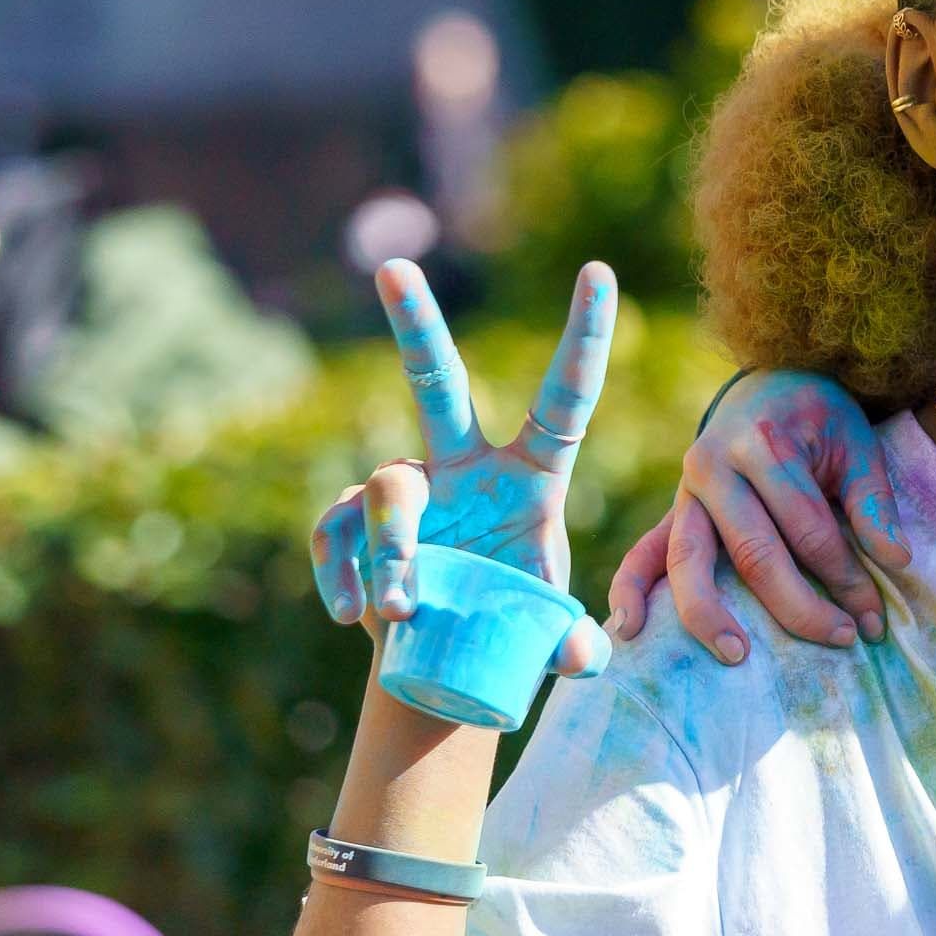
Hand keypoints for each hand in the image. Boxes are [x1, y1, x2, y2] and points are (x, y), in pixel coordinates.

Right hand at [307, 259, 615, 680]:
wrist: (445, 668)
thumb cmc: (513, 628)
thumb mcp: (552, 637)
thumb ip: (575, 644)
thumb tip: (584, 658)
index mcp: (533, 475)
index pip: (565, 399)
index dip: (583, 339)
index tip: (598, 269)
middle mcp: (465, 465)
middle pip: (437, 384)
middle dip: (415, 324)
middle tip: (392, 268)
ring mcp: (407, 491)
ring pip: (389, 486)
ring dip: (396, 548)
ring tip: (403, 611)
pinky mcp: (355, 529)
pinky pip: (336, 534)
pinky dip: (343, 575)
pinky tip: (353, 617)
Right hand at [605, 371, 910, 661]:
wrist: (769, 383)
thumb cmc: (820, 419)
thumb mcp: (857, 444)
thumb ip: (874, 503)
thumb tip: (896, 562)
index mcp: (763, 442)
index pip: (809, 528)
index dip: (846, 578)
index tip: (874, 618)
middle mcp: (714, 465)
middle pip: (754, 552)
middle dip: (799, 605)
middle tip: (840, 640)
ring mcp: (685, 491)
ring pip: (690, 560)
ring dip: (709, 613)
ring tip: (737, 655)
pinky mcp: (670, 510)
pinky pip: (641, 553)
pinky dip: (629, 591)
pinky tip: (629, 630)